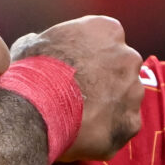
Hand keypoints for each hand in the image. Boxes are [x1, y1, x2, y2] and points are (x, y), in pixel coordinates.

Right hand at [9, 15, 145, 161]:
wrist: (35, 110)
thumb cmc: (31, 74)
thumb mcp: (31, 45)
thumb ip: (46, 42)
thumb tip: (37, 43)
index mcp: (107, 30)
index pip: (106, 41)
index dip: (89, 57)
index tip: (74, 70)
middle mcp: (128, 56)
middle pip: (120, 70)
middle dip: (104, 81)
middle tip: (78, 96)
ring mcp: (133, 90)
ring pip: (124, 99)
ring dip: (107, 106)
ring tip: (78, 118)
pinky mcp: (131, 122)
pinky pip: (122, 126)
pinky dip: (106, 131)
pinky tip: (84, 134)